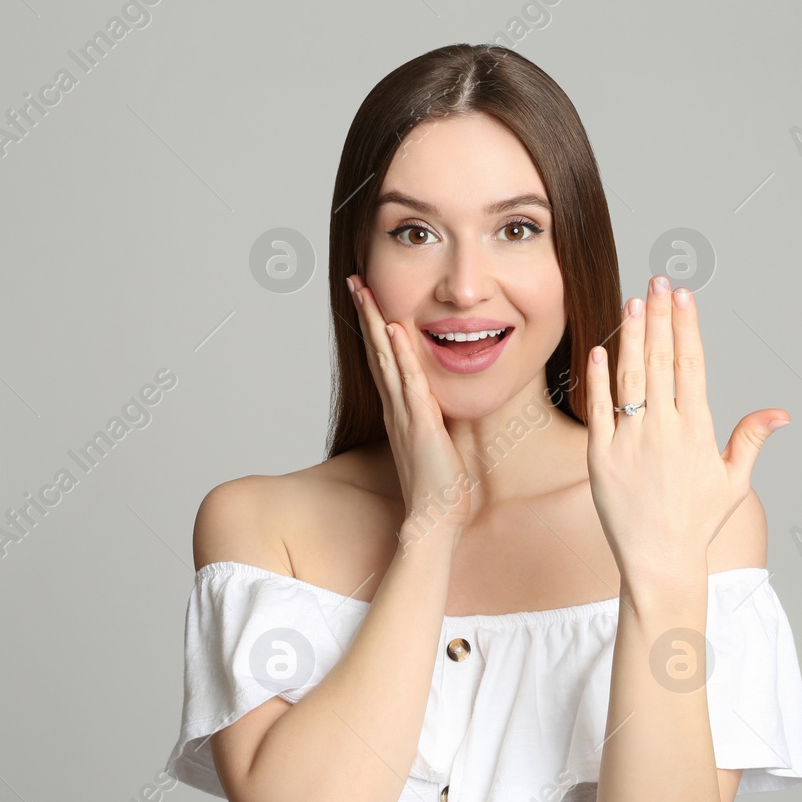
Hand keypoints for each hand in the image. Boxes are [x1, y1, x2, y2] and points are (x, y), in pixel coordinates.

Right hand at [347, 274, 473, 536]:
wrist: (436, 520)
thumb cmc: (441, 489)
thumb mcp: (439, 443)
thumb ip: (437, 420)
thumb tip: (446, 404)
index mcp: (401, 411)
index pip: (384, 361)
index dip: (376, 329)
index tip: (370, 300)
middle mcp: (396, 408)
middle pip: (377, 352)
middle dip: (367, 315)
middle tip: (355, 282)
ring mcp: (405, 415)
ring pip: (386, 360)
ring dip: (376, 323)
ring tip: (366, 291)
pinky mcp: (420, 425)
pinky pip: (409, 383)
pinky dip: (401, 355)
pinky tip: (395, 330)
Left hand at [584, 275, 787, 583]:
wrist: (659, 561)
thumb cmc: (698, 523)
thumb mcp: (733, 482)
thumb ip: (750, 440)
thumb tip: (781, 412)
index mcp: (697, 431)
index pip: (691, 365)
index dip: (687, 327)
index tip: (684, 296)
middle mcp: (663, 430)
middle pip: (661, 361)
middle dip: (661, 316)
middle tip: (658, 280)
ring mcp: (630, 442)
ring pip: (630, 378)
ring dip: (632, 336)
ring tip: (633, 301)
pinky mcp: (601, 457)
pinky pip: (598, 409)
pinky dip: (598, 378)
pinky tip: (600, 349)